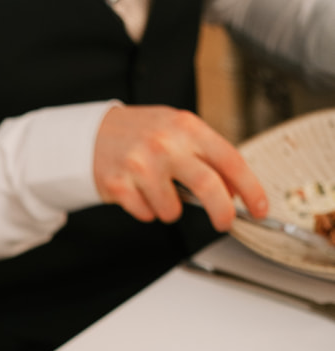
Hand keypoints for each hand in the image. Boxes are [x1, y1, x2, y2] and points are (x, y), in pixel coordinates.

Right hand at [94, 105, 268, 229]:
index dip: (250, 188)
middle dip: (222, 212)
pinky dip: (146, 210)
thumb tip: (235, 191)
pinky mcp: (117, 185)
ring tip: (158, 192)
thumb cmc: (143, 134)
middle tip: (224, 223)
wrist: (92, 134)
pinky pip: (145, 214)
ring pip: (171, 209)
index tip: (259, 208)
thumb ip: (207, 156)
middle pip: (207, 185)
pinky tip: (138, 192)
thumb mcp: (180, 133)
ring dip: (170, 210)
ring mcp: (140, 164)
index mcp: (187, 128)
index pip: (229, 160)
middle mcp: (165, 144)